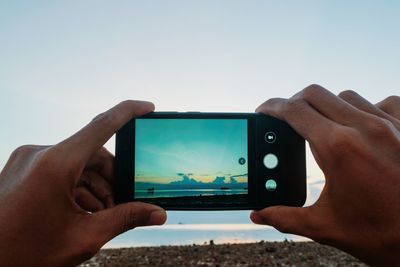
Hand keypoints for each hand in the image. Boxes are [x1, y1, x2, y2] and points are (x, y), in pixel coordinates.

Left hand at [0, 100, 166, 266]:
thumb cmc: (24, 254)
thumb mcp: (83, 237)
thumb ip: (125, 219)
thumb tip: (158, 213)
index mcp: (55, 164)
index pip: (102, 125)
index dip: (129, 112)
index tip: (148, 107)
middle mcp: (39, 154)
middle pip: (92, 154)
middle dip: (112, 179)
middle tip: (120, 206)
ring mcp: (28, 161)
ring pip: (77, 164)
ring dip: (94, 187)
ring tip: (98, 216)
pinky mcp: (23, 169)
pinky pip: (60, 170)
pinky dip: (76, 187)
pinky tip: (80, 212)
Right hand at [251, 85, 399, 265]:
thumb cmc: (380, 235)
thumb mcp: (324, 226)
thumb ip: (284, 217)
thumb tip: (258, 215)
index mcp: (337, 148)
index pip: (294, 111)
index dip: (271, 108)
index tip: (263, 112)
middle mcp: (364, 128)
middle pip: (315, 94)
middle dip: (294, 103)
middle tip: (286, 119)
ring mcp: (391, 125)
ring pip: (346, 96)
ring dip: (327, 106)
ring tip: (321, 126)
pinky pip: (383, 102)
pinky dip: (366, 109)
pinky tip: (361, 126)